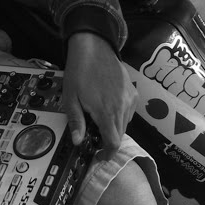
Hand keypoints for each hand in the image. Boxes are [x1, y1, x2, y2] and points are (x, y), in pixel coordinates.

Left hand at [62, 32, 136, 152]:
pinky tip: (108, 107)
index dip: (108, 153)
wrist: (94, 47)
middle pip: (120, 134)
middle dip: (109, 140)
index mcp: (106, 112)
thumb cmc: (79, 72)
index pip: (114, 142)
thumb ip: (76, 121)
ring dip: (114, 127)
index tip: (100, 156)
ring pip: (125, 123)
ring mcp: (130, 99)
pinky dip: (120, 115)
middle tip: (95, 137)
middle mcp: (122, 107)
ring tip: (99, 119)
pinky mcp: (133, 92)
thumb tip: (78, 142)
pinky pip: (129, 111)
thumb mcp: (71, 98)